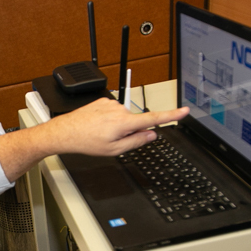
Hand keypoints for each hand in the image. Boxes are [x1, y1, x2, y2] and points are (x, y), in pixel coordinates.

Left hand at [44, 97, 188, 157]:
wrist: (66, 131)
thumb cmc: (87, 141)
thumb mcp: (114, 150)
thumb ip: (136, 142)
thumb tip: (151, 135)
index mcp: (125, 123)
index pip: (154, 119)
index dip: (172, 115)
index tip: (184, 111)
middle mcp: (120, 110)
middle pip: (136, 121)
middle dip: (130, 131)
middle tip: (112, 140)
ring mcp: (111, 103)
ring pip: (124, 117)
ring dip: (118, 125)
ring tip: (101, 132)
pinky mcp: (104, 100)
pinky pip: (114, 111)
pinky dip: (109, 119)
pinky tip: (98, 125)